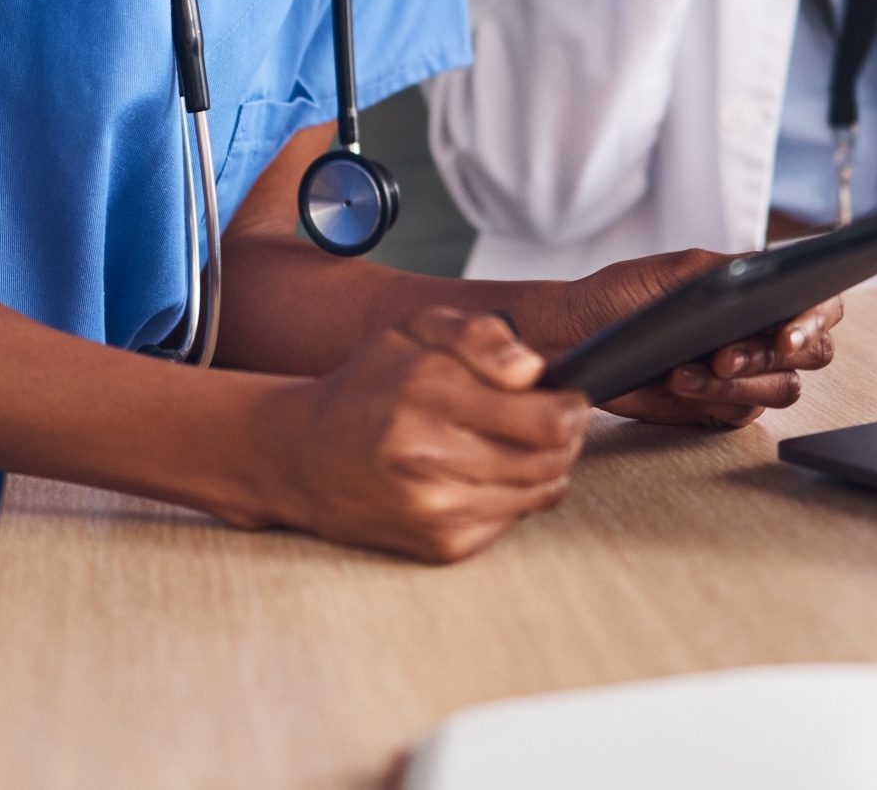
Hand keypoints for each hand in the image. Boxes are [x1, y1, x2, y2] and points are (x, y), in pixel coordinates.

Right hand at [253, 307, 586, 562]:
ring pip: (540, 493)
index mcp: (428, 392)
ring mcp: (434, 507)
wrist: (304, 456)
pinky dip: (510, 497)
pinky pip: (511, 521)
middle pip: (553, 459)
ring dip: (542, 468)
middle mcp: (428, 454)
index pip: (548, 419)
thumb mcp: (416, 330)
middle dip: (564, 437)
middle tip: (545, 420)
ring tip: (511, 445)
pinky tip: (481, 475)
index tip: (563, 397)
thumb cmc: (369, 386)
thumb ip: (480, 335)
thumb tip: (532, 369)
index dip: (571, 406)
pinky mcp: (439, 545)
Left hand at [542, 250, 843, 429]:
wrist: (578, 335)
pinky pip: (741, 411)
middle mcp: (763, 334)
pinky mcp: (723, 408)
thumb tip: (773, 272)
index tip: (789, 334)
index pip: (820, 305)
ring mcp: (747, 375)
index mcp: (764, 294)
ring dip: (740, 380)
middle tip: (730, 356)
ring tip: (699, 366)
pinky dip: (714, 397)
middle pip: (812, 354)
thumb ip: (732, 270)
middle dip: (772, 355)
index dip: (816, 320)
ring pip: (781, 388)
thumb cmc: (626, 295)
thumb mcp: (680, 270)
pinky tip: (681, 380)